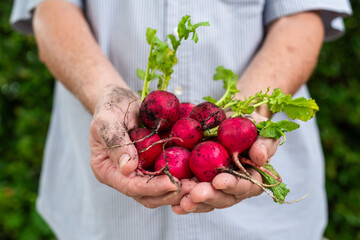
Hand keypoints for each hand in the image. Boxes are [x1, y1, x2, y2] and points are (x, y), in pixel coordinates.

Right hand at [89, 85, 195, 207]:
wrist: (119, 101)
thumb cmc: (109, 108)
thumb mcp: (107, 121)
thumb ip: (116, 142)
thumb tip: (128, 168)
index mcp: (108, 171)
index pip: (131, 186)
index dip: (153, 187)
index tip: (173, 184)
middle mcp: (124, 177)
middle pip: (149, 196)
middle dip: (171, 194)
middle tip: (194, 189)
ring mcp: (140, 173)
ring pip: (161, 191)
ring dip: (181, 190)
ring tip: (200, 185)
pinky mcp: (153, 165)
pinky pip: (169, 176)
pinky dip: (183, 177)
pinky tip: (199, 174)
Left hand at [172, 112, 280, 213]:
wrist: (231, 118)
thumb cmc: (251, 124)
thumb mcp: (261, 129)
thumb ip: (264, 144)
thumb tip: (260, 157)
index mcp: (252, 178)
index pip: (246, 187)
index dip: (233, 186)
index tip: (219, 181)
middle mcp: (234, 187)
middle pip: (223, 198)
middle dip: (209, 197)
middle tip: (195, 194)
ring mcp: (215, 186)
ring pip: (206, 200)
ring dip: (193, 202)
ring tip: (181, 202)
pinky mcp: (199, 180)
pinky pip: (191, 193)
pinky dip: (182, 198)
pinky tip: (173, 203)